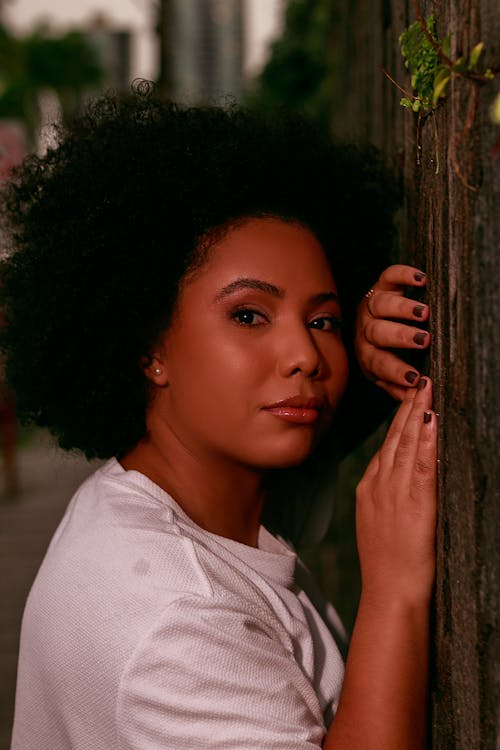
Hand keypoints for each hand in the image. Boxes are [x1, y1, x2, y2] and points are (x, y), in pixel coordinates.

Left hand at [354, 265, 429, 399]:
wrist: (366, 322)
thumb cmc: (382, 353)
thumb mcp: (383, 374)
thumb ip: (397, 386)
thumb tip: (414, 398)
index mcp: (367, 354)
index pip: (379, 363)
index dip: (396, 371)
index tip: (416, 378)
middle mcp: (366, 329)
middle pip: (379, 332)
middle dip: (400, 337)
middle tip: (423, 339)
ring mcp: (372, 306)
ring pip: (382, 304)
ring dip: (402, 309)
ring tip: (424, 313)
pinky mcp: (380, 285)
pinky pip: (389, 277)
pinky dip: (403, 275)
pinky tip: (421, 280)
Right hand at [356, 378, 436, 607]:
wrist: (389, 593)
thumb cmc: (387, 565)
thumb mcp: (376, 524)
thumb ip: (385, 498)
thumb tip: (399, 480)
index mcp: (369, 488)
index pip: (386, 446)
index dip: (399, 421)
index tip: (409, 400)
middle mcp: (379, 485)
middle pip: (395, 438)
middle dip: (408, 407)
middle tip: (420, 381)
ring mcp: (395, 493)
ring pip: (407, 444)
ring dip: (418, 414)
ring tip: (428, 389)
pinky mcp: (414, 504)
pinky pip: (421, 464)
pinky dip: (427, 440)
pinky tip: (432, 419)